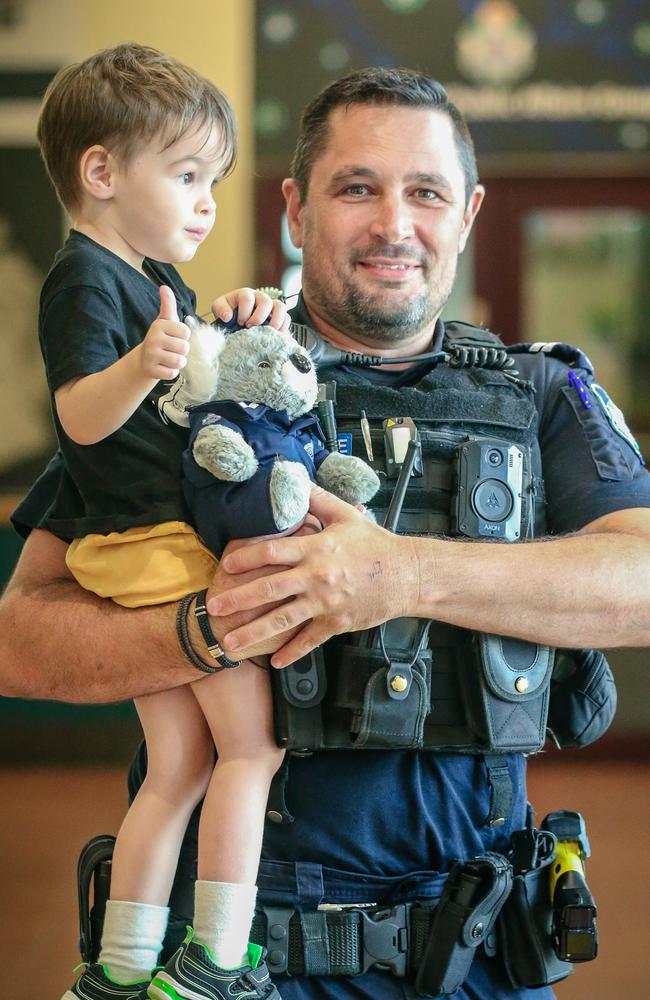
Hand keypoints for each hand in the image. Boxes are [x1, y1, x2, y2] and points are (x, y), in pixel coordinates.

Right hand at [140, 286, 189, 379]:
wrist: (144, 359)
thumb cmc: (160, 338)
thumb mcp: (165, 321)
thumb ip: (168, 304)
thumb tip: (164, 287)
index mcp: (159, 325)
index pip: (186, 333)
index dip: (183, 337)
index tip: (173, 336)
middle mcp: (154, 339)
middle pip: (185, 348)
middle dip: (181, 350)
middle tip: (170, 349)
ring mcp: (151, 355)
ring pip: (180, 361)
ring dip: (178, 362)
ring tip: (168, 358)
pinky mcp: (152, 370)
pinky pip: (173, 373)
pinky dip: (171, 372)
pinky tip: (163, 366)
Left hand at [208, 487, 417, 666]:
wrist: (407, 575)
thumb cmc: (375, 544)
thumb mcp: (346, 514)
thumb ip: (316, 498)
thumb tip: (294, 478)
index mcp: (316, 548)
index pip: (272, 550)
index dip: (246, 556)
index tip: (226, 564)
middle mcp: (316, 577)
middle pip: (269, 588)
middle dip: (238, 599)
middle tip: (214, 607)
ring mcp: (325, 603)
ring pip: (282, 620)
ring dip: (253, 633)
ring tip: (230, 643)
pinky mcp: (336, 623)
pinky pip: (310, 640)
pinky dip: (292, 653)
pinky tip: (274, 662)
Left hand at [211, 287, 289, 331]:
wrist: (235, 322)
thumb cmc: (229, 313)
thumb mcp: (219, 308)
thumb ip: (220, 309)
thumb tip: (228, 317)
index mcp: (245, 294)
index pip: (247, 298)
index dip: (244, 311)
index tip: (239, 322)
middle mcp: (260, 298)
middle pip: (266, 301)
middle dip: (259, 317)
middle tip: (250, 328)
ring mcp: (271, 307)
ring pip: (281, 307)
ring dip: (275, 321)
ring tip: (266, 332)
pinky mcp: (278, 317)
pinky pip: (287, 318)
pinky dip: (283, 327)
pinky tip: (274, 337)